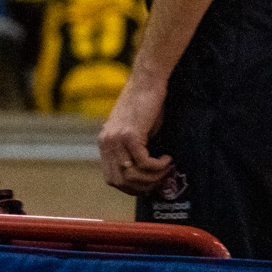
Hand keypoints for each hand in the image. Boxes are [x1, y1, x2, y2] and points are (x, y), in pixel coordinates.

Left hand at [98, 63, 173, 195]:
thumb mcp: (134, 132)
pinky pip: (144, 163)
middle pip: (120, 182)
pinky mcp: (130, 135)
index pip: (111, 179)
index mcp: (104, 143)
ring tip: (166, 168)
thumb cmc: (146, 107)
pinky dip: (158, 166)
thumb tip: (145, 178)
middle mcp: (106, 143)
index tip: (149, 186)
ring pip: (132, 175)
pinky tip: (167, 158)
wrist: (147, 83)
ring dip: (153, 177)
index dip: (131, 188)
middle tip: (160, 180)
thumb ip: (132, 151)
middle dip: (143, 187)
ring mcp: (116, 139)